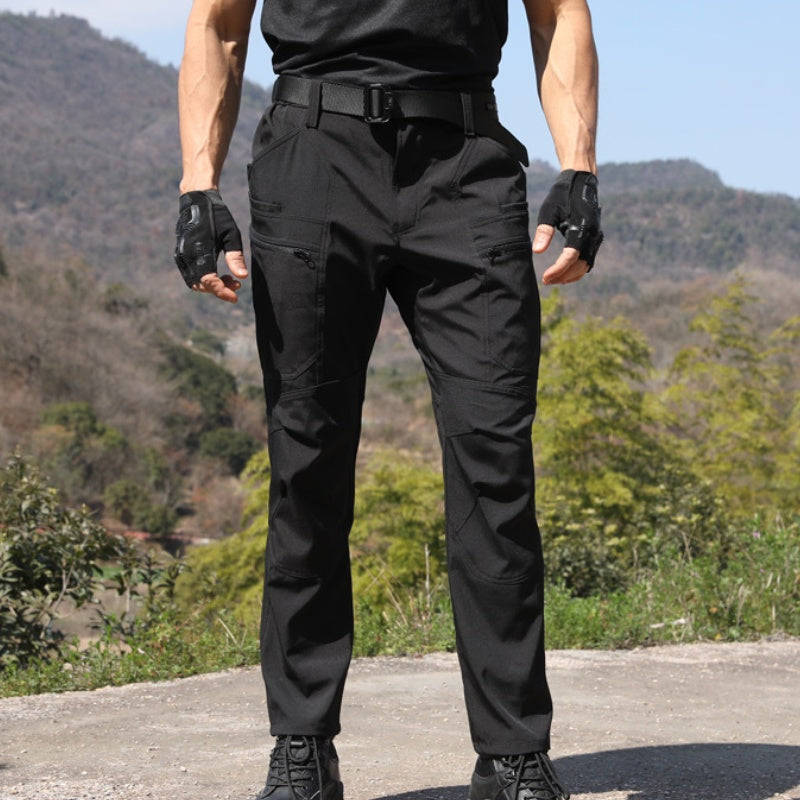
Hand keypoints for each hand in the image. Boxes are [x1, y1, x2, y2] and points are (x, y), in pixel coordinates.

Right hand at [174, 190, 248, 302]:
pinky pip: (191, 275)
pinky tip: (220, 273)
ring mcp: (181, 256)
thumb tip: (242, 277)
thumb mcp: (231, 234)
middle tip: (237, 285)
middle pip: (201, 285)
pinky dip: (205, 279)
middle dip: (219, 289)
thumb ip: (235, 257)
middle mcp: (186, 256)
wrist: (197, 200)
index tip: (235, 297)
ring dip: (212, 285)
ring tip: (231, 279)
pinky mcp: (180, 255)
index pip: (209, 281)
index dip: (222, 291)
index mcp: (199, 251)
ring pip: (195, 282)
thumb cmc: (217, 216)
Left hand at [534, 170, 602, 285]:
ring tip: (552, 280)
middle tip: (545, 281)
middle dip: (562, 275)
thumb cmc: (562, 195)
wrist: (581, 181)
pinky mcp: (595, 239)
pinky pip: (589, 260)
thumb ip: (544, 231)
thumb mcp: (549, 210)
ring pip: (586, 265)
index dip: (558, 270)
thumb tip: (537, 251)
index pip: (571, 256)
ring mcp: (596, 237)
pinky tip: (564, 275)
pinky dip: (578, 270)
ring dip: (570, 275)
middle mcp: (593, 235)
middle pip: (580, 265)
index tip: (545, 278)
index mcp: (582, 227)